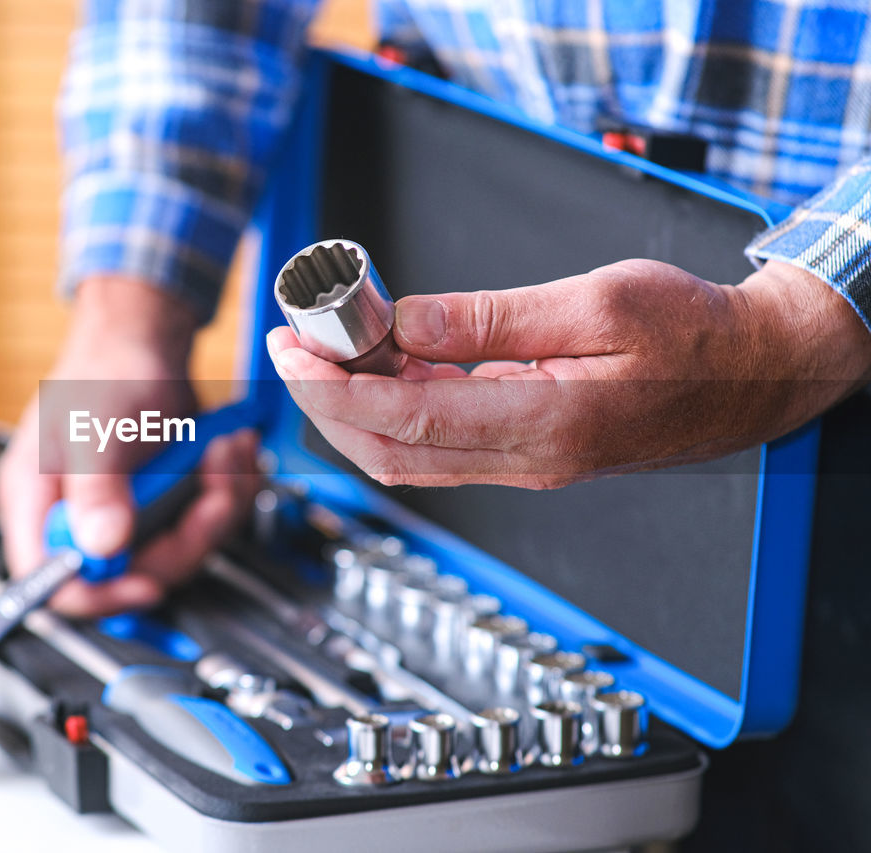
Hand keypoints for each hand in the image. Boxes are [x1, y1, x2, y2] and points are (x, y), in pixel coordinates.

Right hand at [0, 276, 258, 616]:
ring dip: (217, 504)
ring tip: (226, 452)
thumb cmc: (105, 370)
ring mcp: (124, 513)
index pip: (51, 581)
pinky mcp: (162, 504)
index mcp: (39, 503)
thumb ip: (97, 490)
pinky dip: (226, 489)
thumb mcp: (96, 429)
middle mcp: (79, 516)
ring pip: (178, 551)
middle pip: (132, 573)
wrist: (146, 336)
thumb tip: (102, 547)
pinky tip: (229, 451)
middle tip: (212, 486)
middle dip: (187, 535)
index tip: (147, 581)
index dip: (98, 594)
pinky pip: (201, 524)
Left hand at [267, 259, 870, 488]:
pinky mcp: (527, 453)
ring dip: (355, 409)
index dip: (333, 388)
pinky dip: (396, 408)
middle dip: (324, 404)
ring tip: (330, 348)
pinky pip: (440, 443)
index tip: (291, 350)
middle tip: (291, 347)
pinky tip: (386, 362)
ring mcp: (525, 464)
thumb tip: (404, 323)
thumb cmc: (694, 334)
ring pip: (408, 454)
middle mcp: (526, 459)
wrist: (753, 374)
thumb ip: (492, 319)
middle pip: (389, 450)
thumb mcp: (596, 304)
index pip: (403, 418)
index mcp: (544, 423)